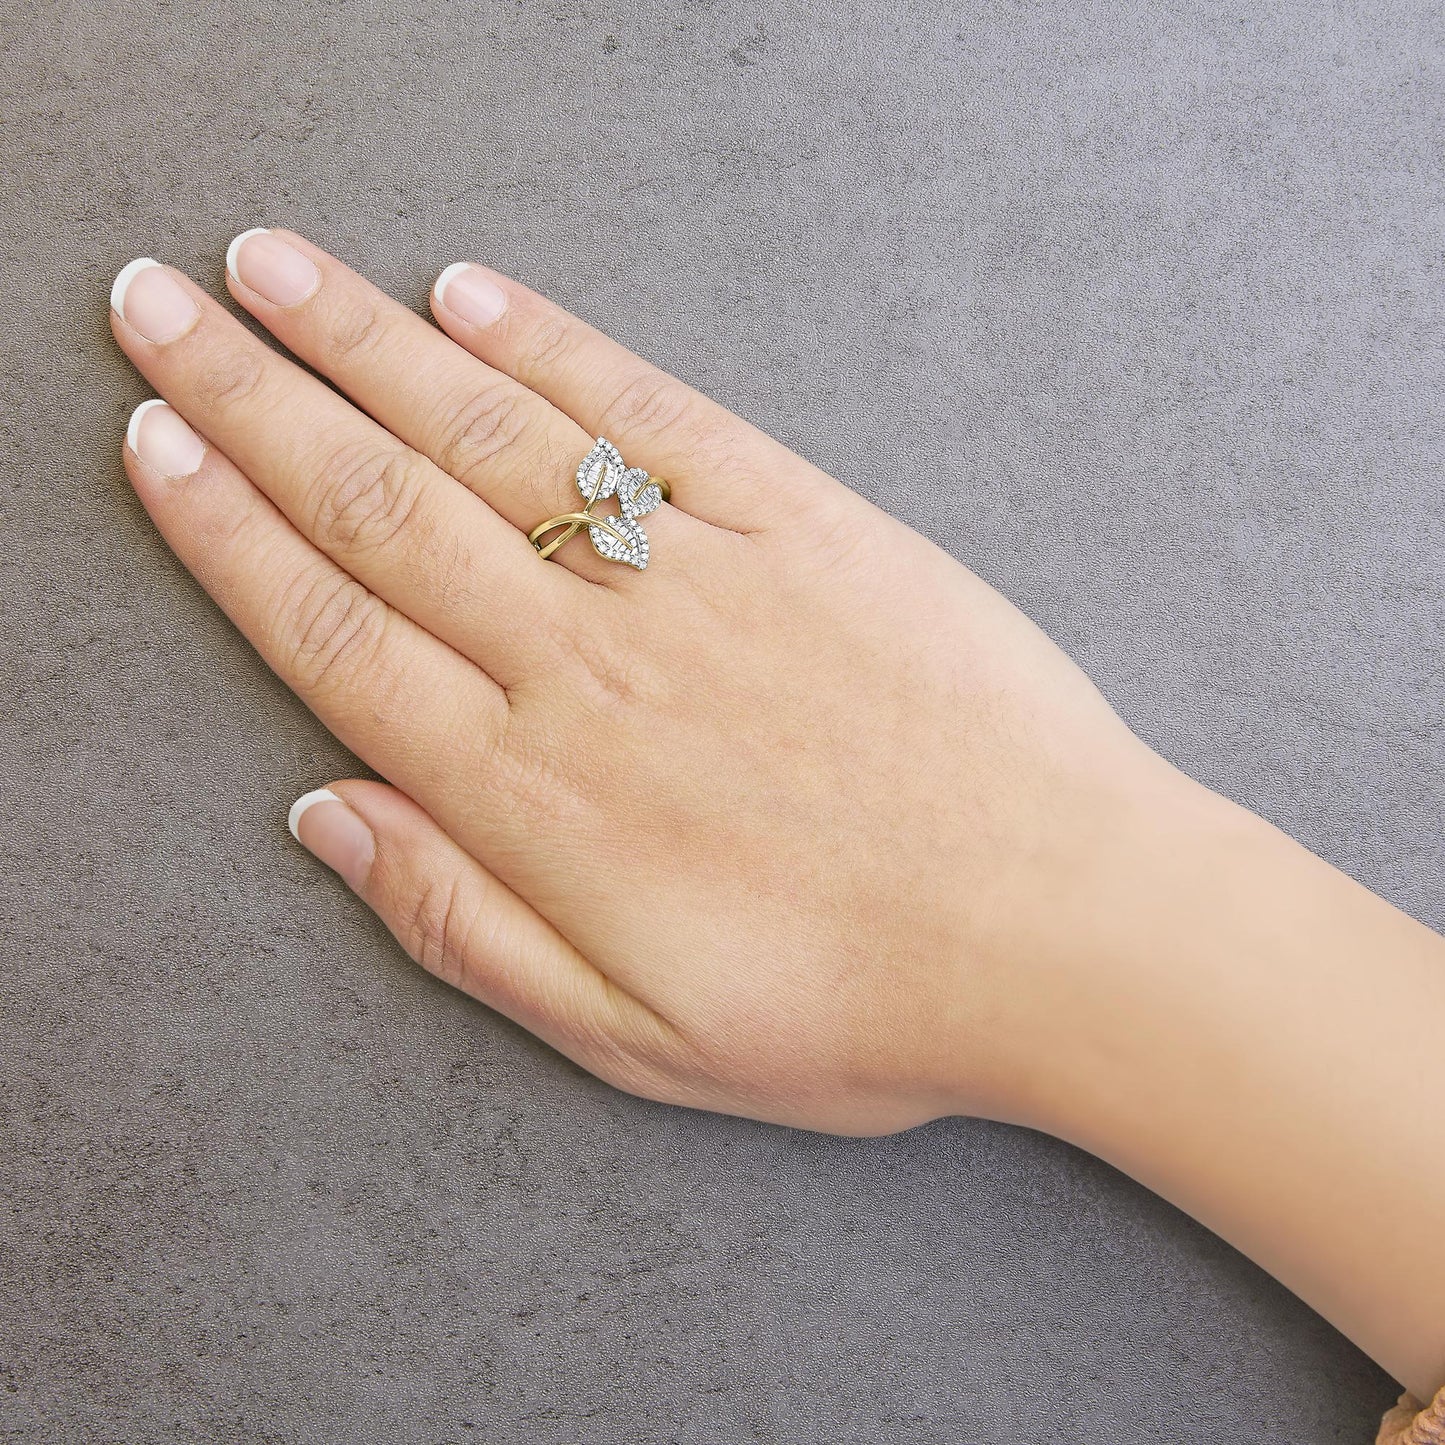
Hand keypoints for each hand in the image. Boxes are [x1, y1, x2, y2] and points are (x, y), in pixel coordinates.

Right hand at [110, 230, 1199, 1136]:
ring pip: (490, 436)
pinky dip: (555, 349)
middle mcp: (588, 658)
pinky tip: (473, 296)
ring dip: (365, 343)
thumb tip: (330, 819)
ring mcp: (696, 576)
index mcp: (533, 787)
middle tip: (157, 311)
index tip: (156, 444)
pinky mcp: (803, 524)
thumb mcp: (632, 1031)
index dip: (225, 529)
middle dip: (249, 398)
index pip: (331, 628)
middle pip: (377, 503)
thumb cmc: (857, 999)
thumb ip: (461, 922)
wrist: (1058, 925)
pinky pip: (651, 416)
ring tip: (271, 270)